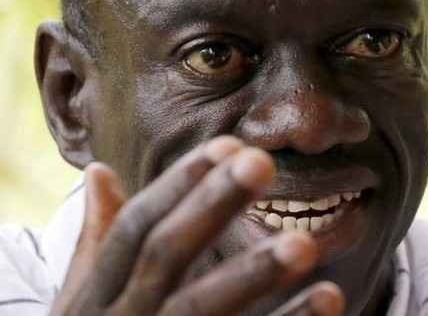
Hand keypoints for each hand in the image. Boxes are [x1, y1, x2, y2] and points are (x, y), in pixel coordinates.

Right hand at [50, 136, 343, 315]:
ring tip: (305, 242)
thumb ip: (97, 242)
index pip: (136, 227)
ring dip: (253, 274)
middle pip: (167, 255)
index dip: (179, 184)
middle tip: (263, 161)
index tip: (229, 143)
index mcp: (97, 294)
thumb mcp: (84, 302)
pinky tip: (329, 297)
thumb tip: (98, 170)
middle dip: (212, 206)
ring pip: (201, 310)